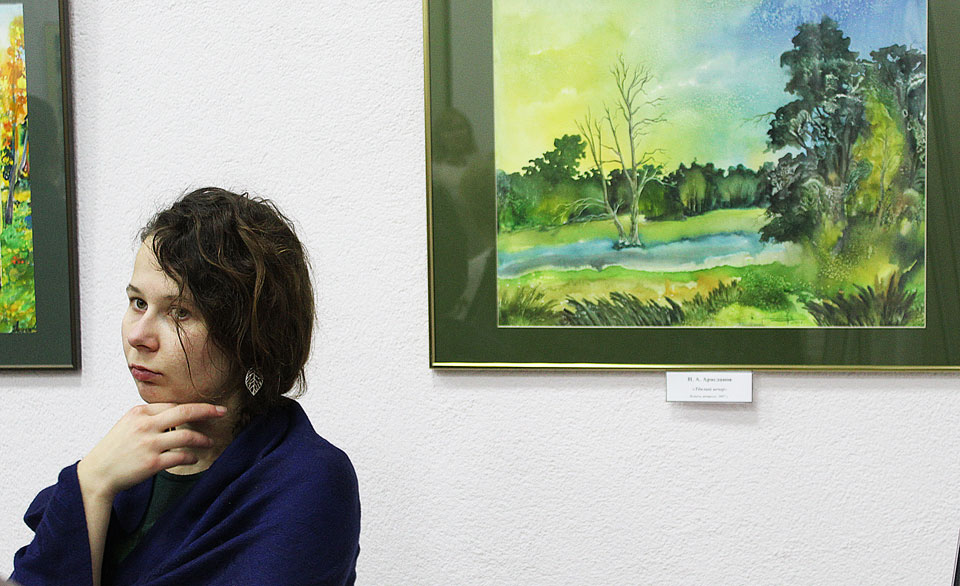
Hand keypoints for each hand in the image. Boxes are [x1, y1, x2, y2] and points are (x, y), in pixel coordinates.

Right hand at [77, 403, 226, 499]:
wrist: (96, 474)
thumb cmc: (114, 450)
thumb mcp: (128, 424)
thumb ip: (149, 418)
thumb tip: (175, 414)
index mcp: (139, 412)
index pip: (173, 405)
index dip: (191, 408)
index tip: (206, 409)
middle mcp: (145, 425)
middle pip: (185, 412)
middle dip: (207, 410)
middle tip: (222, 411)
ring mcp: (149, 444)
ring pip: (187, 436)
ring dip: (203, 439)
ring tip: (209, 442)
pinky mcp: (152, 463)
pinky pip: (181, 457)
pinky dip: (192, 457)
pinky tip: (194, 458)